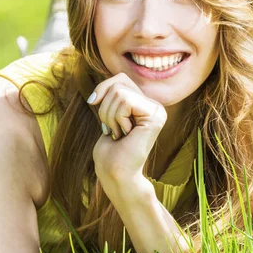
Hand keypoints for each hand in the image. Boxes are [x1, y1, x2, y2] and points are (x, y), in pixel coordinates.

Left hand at [87, 73, 166, 201]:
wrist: (115, 173)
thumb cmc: (109, 150)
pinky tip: (125, 134)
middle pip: (118, 82)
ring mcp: (157, 110)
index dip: (102, 89)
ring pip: (119, 92)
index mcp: (144, 104)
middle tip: (112, 129)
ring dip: (109, 116)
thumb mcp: (108, 113)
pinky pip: (125, 101)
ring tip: (118, 134)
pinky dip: (117, 118)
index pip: (120, 78)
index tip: (95, 106)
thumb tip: (111, 79)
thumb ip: (113, 95)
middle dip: (105, 106)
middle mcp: (155, 105)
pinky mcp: (156, 116)